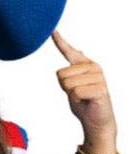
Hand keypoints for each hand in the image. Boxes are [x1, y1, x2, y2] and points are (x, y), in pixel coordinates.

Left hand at [51, 30, 117, 146]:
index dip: (60, 41)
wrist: (96, 121)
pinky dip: (77, 100)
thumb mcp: (75, 84)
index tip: (52, 31)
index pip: (69, 51)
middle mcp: (93, 67)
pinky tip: (87, 101)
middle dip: (65, 88)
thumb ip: (74, 70)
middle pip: (61, 74)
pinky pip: (75, 92)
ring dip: (71, 94)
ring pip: (67, 83)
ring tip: (83, 97)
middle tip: (78, 94)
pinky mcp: (100, 88)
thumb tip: (78, 51)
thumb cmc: (85, 103)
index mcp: (86, 65)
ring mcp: (98, 77)